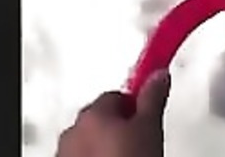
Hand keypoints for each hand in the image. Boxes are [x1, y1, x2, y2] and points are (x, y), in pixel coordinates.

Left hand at [56, 69, 170, 156]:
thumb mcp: (151, 129)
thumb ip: (153, 97)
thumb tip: (159, 75)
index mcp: (93, 113)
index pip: (117, 95)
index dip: (136, 104)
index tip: (148, 109)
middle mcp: (73, 131)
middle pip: (102, 118)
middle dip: (120, 127)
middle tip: (142, 142)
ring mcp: (66, 155)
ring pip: (91, 142)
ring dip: (107, 147)